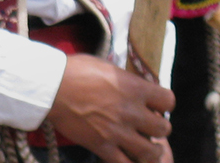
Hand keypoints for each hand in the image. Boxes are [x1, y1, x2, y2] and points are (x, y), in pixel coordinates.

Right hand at [45, 55, 173, 162]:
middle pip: (164, 129)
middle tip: (147, 126)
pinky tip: (127, 158)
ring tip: (145, 148)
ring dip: (151, 151)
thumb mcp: (105, 66)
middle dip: (158, 128)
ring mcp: (118, 131)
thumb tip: (132, 85)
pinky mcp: (102, 146)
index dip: (163, 103)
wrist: (50, 86)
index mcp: (134, 88)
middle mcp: (131, 111)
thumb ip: (124, 80)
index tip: (155, 105)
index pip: (168, 101)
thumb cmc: (74, 70)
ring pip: (150, 152)